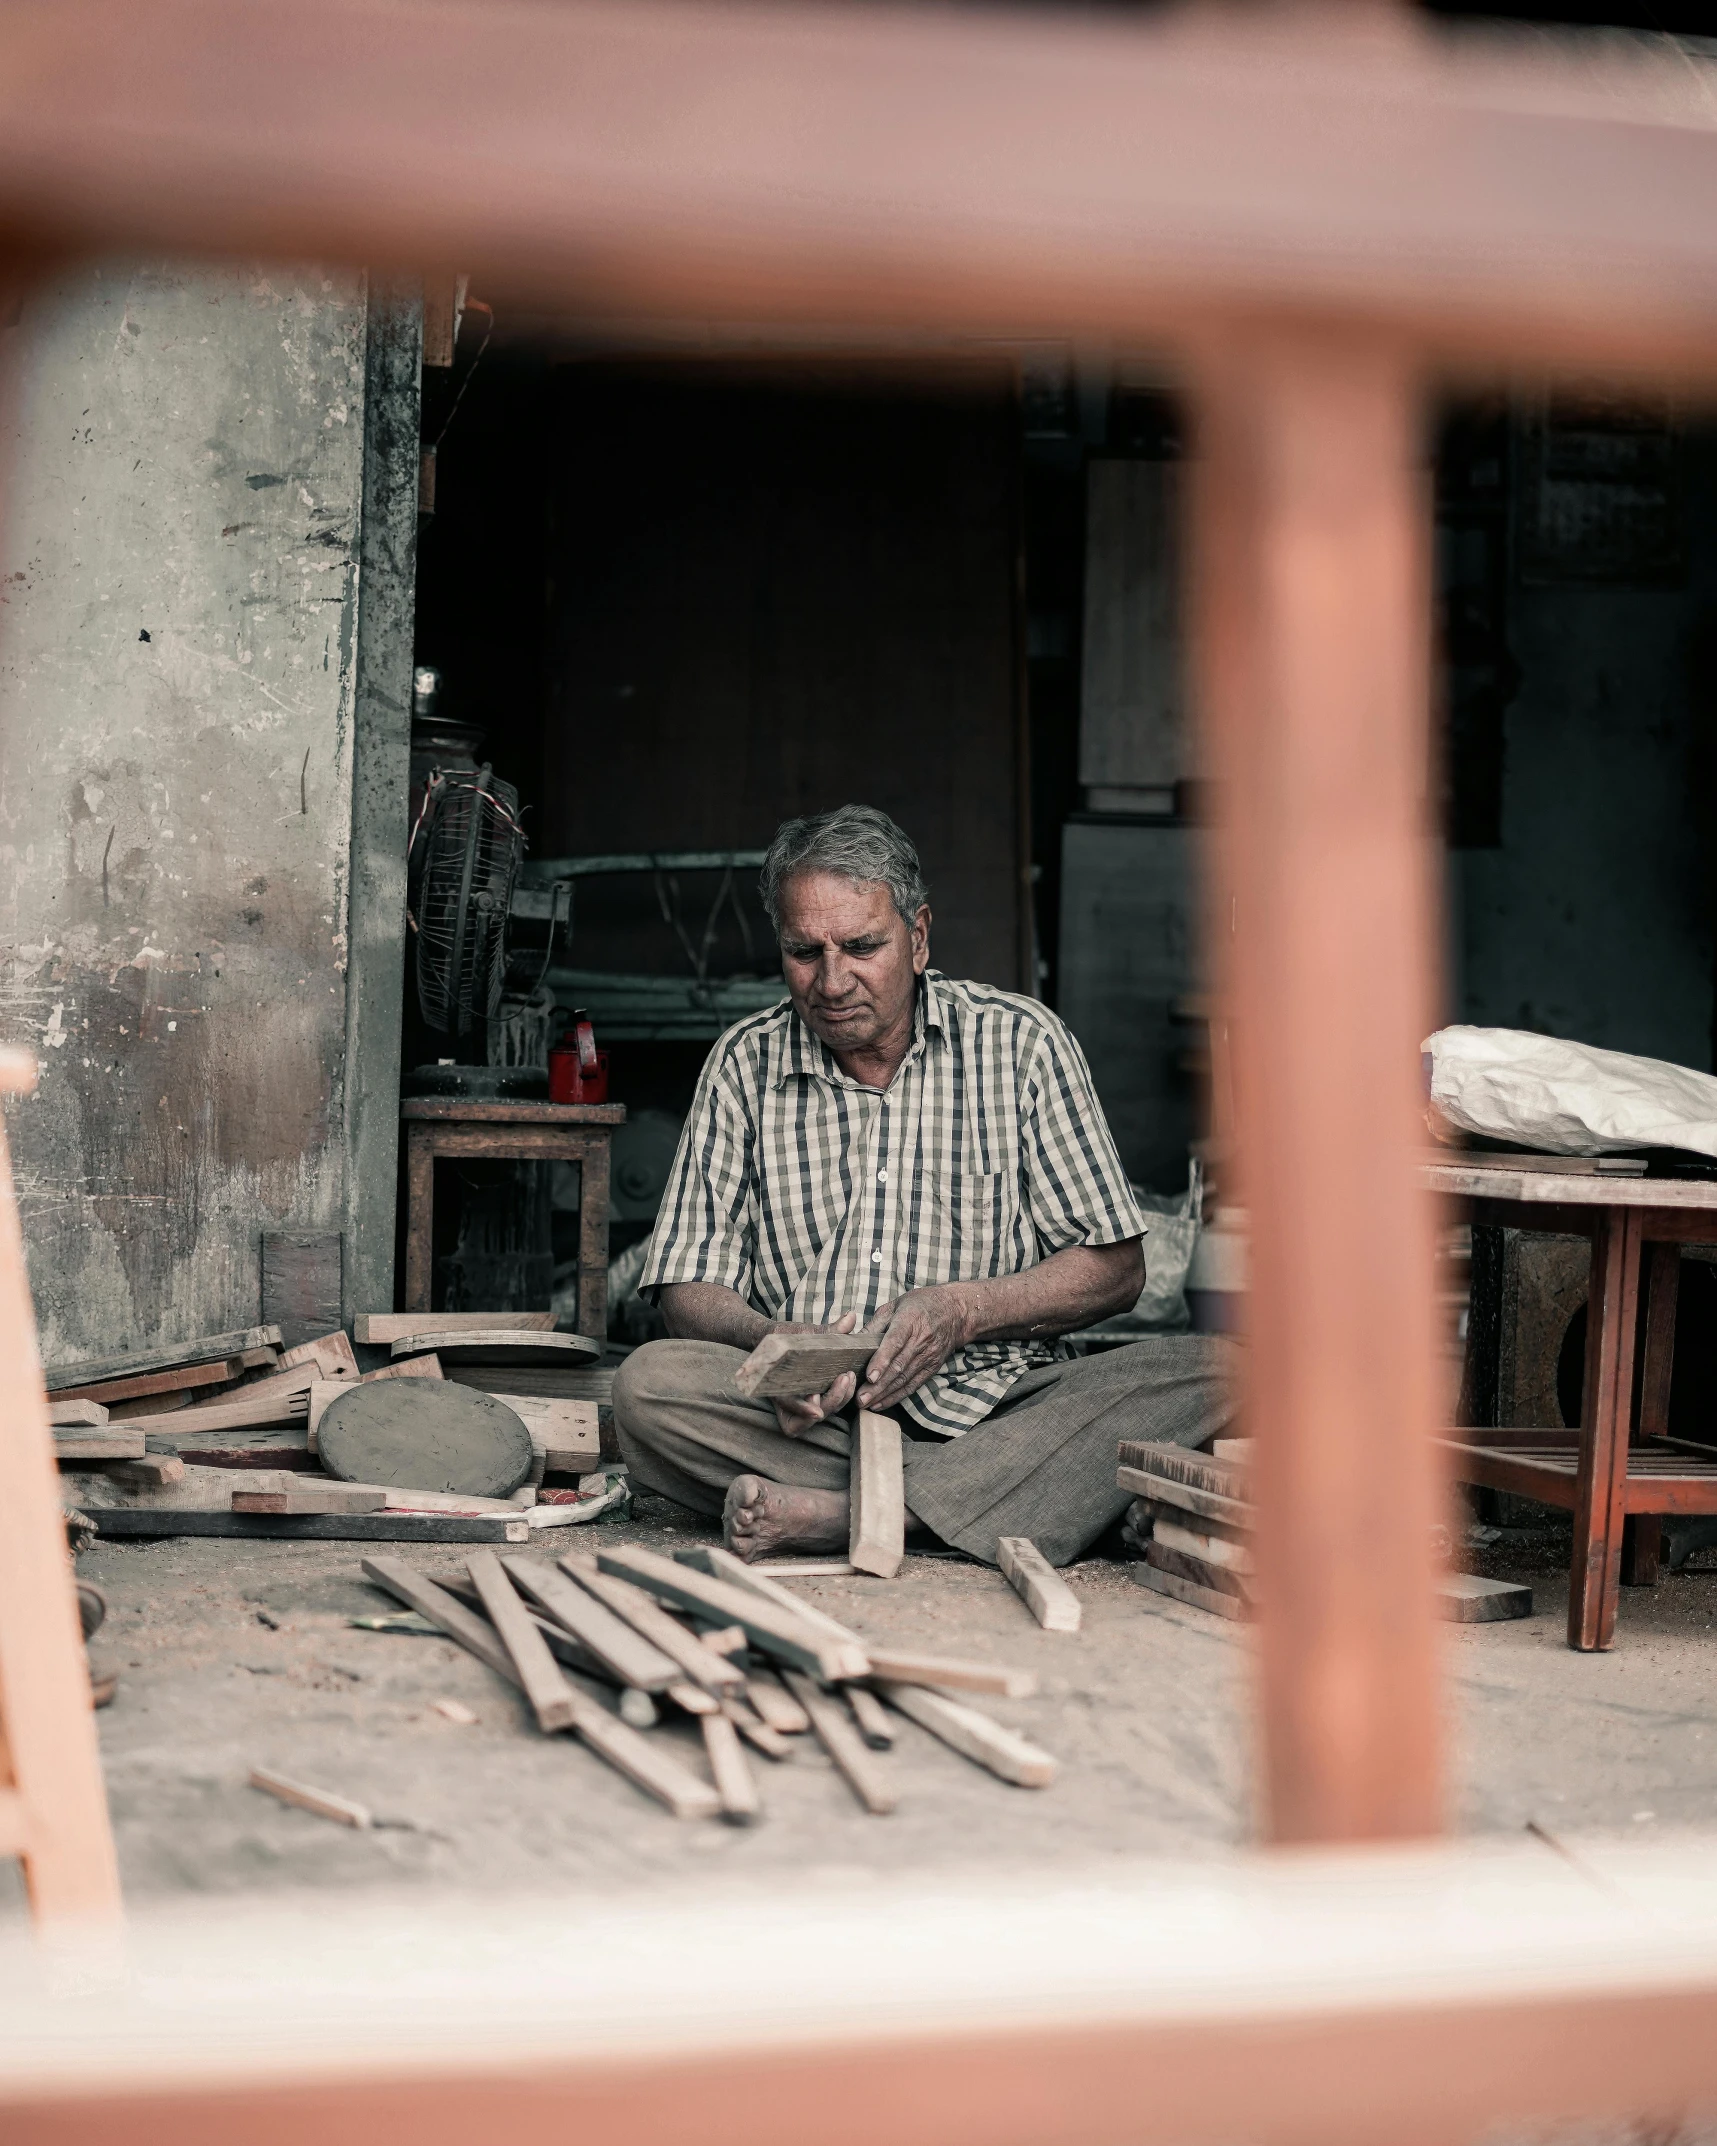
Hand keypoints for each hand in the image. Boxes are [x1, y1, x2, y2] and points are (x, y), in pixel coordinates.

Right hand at [769, 1311, 868, 1438]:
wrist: (777, 1343)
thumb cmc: (784, 1337)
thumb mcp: (800, 1332)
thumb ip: (827, 1330)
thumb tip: (851, 1317)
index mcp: (776, 1386)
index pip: (787, 1405)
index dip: (801, 1410)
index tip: (817, 1411)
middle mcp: (789, 1401)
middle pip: (808, 1417)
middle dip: (830, 1401)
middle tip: (843, 1379)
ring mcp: (803, 1403)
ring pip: (822, 1413)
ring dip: (839, 1399)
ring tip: (848, 1376)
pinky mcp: (816, 1399)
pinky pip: (829, 1405)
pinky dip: (842, 1396)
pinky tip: (850, 1378)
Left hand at [855, 1286, 971, 1412]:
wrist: (956, 1311)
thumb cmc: (920, 1305)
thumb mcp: (895, 1305)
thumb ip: (875, 1324)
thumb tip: (852, 1343)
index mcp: (910, 1320)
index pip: (895, 1342)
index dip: (882, 1360)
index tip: (870, 1376)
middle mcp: (921, 1339)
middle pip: (898, 1366)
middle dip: (878, 1385)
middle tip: (860, 1398)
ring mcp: (929, 1355)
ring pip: (904, 1378)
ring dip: (884, 1394)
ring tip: (865, 1404)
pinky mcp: (933, 1366)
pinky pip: (914, 1385)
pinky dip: (897, 1396)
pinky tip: (881, 1404)